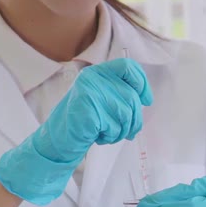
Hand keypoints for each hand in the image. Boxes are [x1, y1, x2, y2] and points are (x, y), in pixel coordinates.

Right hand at [0, 58, 152, 204]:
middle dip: (134, 120)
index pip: (129, 67)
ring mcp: (89, 92)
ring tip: (107, 133)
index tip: (146, 100)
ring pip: (126, 113)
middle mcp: (93, 78)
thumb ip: (121, 95)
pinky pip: (113, 126)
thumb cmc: (84, 122)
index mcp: (98, 72)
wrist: (59, 139)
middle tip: (128, 132)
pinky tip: (96, 136)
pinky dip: (109, 136)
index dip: (142, 83)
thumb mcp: (103, 101)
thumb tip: (146, 100)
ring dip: (121, 130)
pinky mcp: (87, 109)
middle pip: (131, 97)